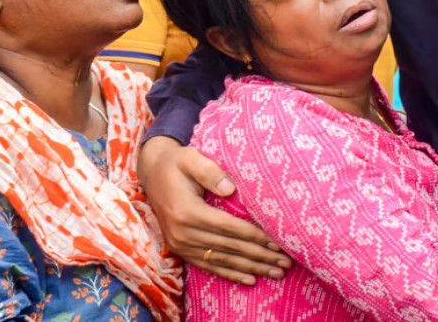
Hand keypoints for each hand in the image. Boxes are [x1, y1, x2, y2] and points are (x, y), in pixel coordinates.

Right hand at [138, 136, 290, 283]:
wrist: (151, 172)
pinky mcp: (181, 250)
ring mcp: (181, 244)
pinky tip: (250, 279)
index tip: (278, 243)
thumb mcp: (191, 158)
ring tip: (276, 273)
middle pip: (229, 248)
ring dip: (251, 268)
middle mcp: (183, 233)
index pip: (229, 228)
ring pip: (222, 261)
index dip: (255, 236)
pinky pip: (209, 265)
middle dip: (260, 256)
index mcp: (187, 211)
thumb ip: (210, 172)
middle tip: (286, 263)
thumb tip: (232, 189)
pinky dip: (231, 274)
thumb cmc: (176, 163)